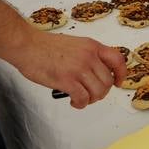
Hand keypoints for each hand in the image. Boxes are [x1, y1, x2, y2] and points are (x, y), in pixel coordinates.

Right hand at [8, 31, 126, 108]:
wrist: (27, 45)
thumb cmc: (45, 45)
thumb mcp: (75, 44)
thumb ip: (88, 55)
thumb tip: (96, 72)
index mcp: (92, 46)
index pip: (117, 60)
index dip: (121, 74)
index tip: (118, 82)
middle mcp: (88, 57)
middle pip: (107, 81)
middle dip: (101, 92)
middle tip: (91, 94)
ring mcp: (78, 68)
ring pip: (98, 92)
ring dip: (91, 100)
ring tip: (82, 98)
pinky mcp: (66, 80)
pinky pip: (82, 98)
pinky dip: (80, 104)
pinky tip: (73, 101)